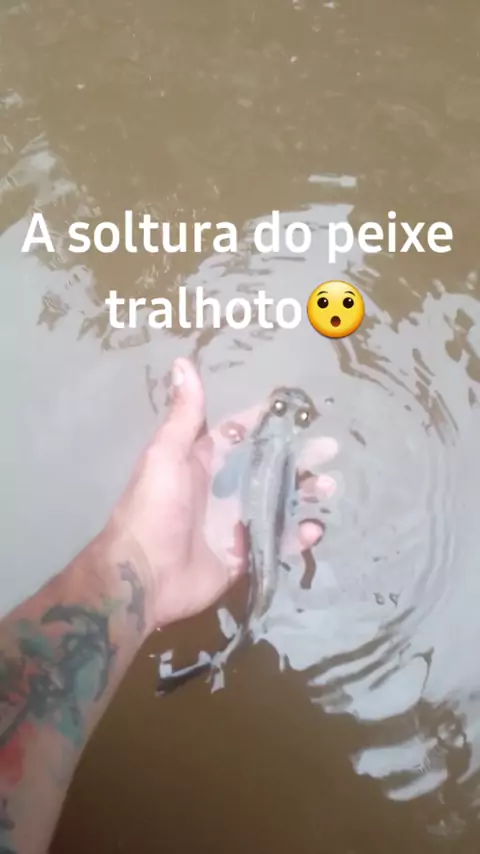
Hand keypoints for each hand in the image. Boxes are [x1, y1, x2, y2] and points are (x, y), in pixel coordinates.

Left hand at [106, 358, 337, 632]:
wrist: (144, 574)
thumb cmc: (154, 508)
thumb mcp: (166, 454)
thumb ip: (184, 414)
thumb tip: (183, 362)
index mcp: (205, 460)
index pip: (242, 432)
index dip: (267, 420)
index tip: (298, 410)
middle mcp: (224, 487)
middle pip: (270, 466)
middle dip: (299, 457)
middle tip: (329, 450)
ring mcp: (237, 521)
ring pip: (280, 501)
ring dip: (305, 493)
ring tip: (328, 488)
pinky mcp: (245, 553)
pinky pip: (278, 540)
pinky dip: (298, 535)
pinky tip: (313, 529)